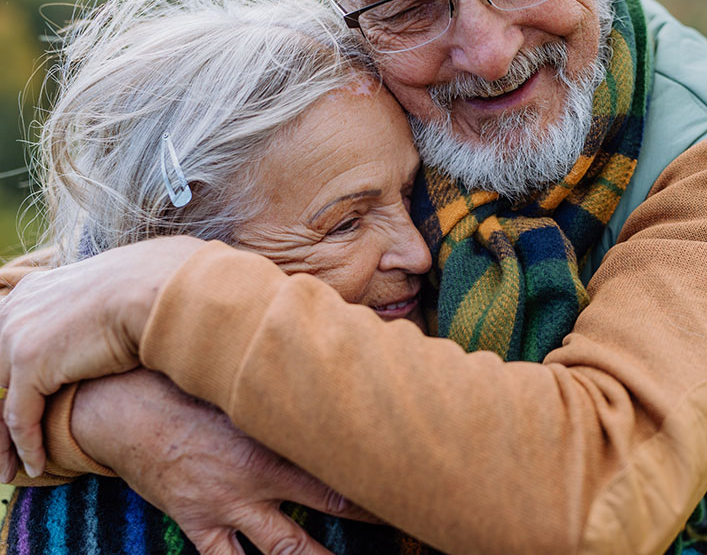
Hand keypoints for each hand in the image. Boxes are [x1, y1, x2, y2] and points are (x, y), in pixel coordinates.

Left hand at [0, 236, 204, 476]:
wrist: (155, 290)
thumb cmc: (147, 294)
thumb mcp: (104, 300)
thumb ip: (86, 316)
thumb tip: (103, 329)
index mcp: (29, 294)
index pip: (1, 349)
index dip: (3, 387)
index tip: (12, 411)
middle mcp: (13, 312)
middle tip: (3, 451)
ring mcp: (17, 336)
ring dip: (2, 444)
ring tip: (9, 472)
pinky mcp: (31, 361)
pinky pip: (20, 417)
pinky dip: (27, 446)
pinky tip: (39, 467)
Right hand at [73, 369, 377, 554]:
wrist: (123, 407)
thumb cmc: (188, 383)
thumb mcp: (241, 373)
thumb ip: (287, 373)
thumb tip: (332, 345)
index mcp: (278, 433)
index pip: (343, 456)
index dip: (379, 470)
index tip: (410, 475)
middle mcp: (260, 476)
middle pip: (330, 504)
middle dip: (366, 515)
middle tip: (400, 523)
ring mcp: (229, 506)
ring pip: (285, 550)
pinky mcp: (198, 523)